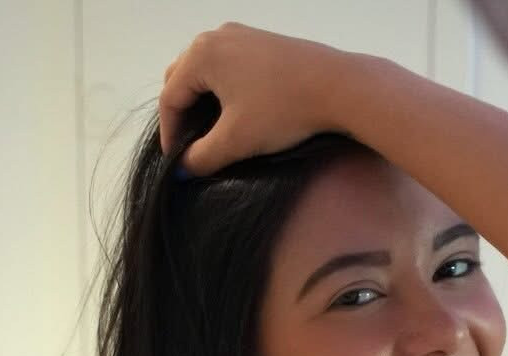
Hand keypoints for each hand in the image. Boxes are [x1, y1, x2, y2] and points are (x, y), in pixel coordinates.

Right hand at [158, 22, 342, 174]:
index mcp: (201, 54)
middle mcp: (215, 36)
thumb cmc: (282, 111)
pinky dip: (223, 89)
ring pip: (206, 71)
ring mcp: (241, 34)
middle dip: (182, 113)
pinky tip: (236, 112)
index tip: (177, 161)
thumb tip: (183, 170)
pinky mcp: (262, 42)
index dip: (169, 133)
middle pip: (183, 78)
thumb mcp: (237, 140)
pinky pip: (228, 65)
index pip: (170, 97)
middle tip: (190, 145)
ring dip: (202, 101)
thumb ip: (203, 157)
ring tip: (210, 132)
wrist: (338, 86)